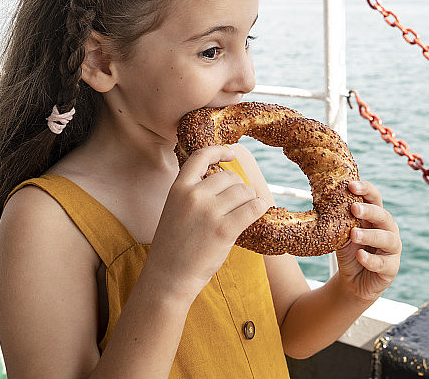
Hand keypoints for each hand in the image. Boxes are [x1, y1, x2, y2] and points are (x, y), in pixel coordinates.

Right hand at [147, 145, 270, 297]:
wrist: (168, 277)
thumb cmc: (174, 246)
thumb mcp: (175, 210)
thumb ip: (194, 193)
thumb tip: (227, 179)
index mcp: (179, 188)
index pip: (200, 156)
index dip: (219, 151)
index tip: (231, 153)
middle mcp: (194, 196)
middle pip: (231, 177)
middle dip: (238, 189)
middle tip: (235, 207)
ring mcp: (209, 212)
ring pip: (244, 191)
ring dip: (249, 201)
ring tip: (242, 214)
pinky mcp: (225, 229)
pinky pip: (254, 208)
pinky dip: (260, 208)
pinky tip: (259, 212)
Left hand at [335, 181, 401, 303]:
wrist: (353, 281)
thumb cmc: (350, 252)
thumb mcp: (342, 233)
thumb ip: (340, 219)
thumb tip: (322, 199)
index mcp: (376, 217)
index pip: (375, 198)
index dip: (366, 190)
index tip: (351, 185)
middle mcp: (388, 230)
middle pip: (384, 216)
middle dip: (369, 211)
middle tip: (353, 208)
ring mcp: (392, 249)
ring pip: (387, 239)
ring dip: (370, 235)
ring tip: (354, 234)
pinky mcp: (391, 269)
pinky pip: (383, 263)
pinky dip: (371, 260)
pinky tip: (360, 256)